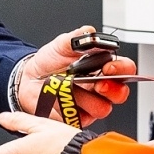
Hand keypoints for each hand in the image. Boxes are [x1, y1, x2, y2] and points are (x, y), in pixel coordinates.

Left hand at [18, 26, 137, 124]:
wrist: (28, 79)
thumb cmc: (49, 63)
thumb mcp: (61, 45)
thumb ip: (76, 38)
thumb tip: (90, 32)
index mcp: (103, 67)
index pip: (125, 69)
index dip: (123, 69)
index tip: (110, 66)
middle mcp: (100, 88)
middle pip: (120, 94)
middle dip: (113, 89)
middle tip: (99, 84)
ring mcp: (90, 105)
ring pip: (102, 109)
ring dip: (85, 99)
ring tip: (68, 89)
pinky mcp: (77, 119)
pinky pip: (82, 120)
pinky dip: (71, 111)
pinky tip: (61, 101)